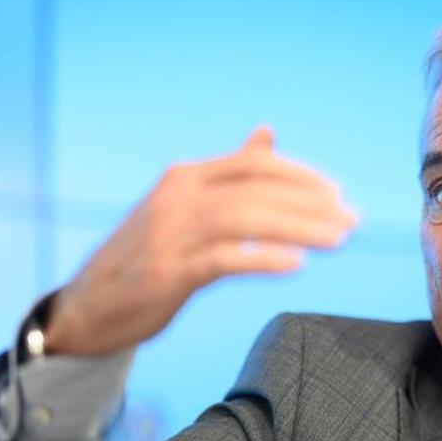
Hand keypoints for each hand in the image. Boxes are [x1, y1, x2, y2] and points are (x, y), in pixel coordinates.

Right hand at [43, 127, 356, 355]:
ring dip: (299, 228)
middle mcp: (178, 197)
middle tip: (353, 222)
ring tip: (338, 240)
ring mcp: (171, 233)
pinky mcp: (167, 272)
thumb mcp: (188, 206)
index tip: (340, 196)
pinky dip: (261, 258)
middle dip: (312, 204)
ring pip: (246, 219)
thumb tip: (267, 134)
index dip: (302, 177)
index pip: (255, 165)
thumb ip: (230, 174)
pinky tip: (295, 264)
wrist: (89, 306)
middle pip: (257, 190)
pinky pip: (222, 260)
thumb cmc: (147, 255)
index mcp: (187, 177)